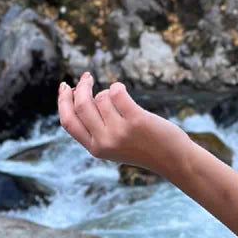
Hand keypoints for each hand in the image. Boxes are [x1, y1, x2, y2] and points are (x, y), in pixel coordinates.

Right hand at [57, 72, 188, 174]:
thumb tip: (79, 96)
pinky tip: (122, 90)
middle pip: (81, 106)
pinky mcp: (136, 120)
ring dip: (109, 93)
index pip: (68, 122)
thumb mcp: (114, 145)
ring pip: (102, 98)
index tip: (64, 86)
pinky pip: (116, 93)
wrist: (174, 159)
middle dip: (81, 87)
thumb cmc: (144, 147)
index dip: (63, 102)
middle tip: (87, 77)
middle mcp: (105, 142)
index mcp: (96, 149)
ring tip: (122, 101)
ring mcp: (120, 131)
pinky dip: (118, 87)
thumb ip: (97, 128)